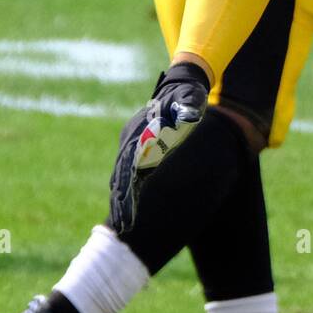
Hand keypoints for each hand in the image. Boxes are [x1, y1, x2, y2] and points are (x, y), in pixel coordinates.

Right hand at [109, 61, 210, 233]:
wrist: (182, 85)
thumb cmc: (187, 94)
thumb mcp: (190, 96)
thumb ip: (188, 105)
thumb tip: (190, 116)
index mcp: (141, 130)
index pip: (130, 162)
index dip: (127, 184)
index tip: (126, 203)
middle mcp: (132, 139)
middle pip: (122, 174)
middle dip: (121, 200)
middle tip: (121, 227)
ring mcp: (133, 144)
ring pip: (122, 176)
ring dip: (121, 199)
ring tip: (122, 226)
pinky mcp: (139, 149)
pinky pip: (129, 173)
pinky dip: (126, 190)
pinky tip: (127, 210)